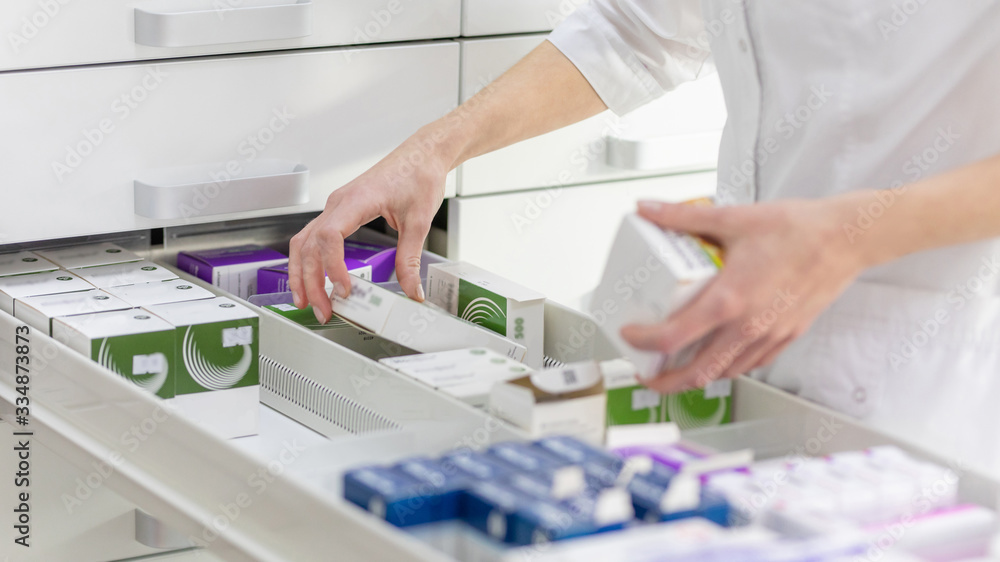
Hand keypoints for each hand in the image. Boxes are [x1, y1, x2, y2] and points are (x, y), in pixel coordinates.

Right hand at [288, 129, 449, 323]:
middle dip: (311, 281)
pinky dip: (309, 260)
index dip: (331, 267)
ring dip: (302, 273)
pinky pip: (313, 237)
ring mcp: (335, 207)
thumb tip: (411, 290)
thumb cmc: (418, 175)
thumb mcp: (419, 221)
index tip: (344, 290)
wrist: (421, 154)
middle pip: (309, 245)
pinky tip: (314, 280)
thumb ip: (409, 259)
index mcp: (355, 200)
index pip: (329, 237)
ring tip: (307, 301)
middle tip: (323, 310)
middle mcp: (338, 203)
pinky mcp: (339, 211)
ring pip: (303, 242)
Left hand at [621, 196, 867, 392]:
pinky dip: (727, 367)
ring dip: (695, 377)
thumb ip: (683, 217)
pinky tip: (718, 355)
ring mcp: (769, 336)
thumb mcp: (732, 217)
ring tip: (676, 367)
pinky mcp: (786, 337)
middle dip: (664, 381)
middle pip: (695, 373)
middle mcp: (747, 326)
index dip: (642, 343)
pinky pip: (750, 365)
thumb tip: (649, 209)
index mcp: (729, 299)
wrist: (848, 238)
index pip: (672, 337)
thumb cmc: (798, 229)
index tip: (630, 336)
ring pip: (724, 374)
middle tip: (645, 373)